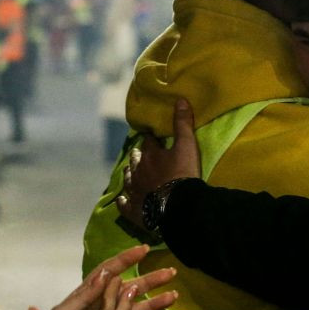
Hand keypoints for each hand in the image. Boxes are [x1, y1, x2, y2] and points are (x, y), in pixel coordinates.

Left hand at [41, 244, 177, 309]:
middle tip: (171, 272)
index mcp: (88, 297)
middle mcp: (101, 308)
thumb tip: (105, 274)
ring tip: (174, 296)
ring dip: (155, 303)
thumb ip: (84, 296)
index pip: (109, 272)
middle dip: (150, 279)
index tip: (144, 249)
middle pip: (129, 288)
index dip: (126, 259)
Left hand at [117, 98, 200, 227]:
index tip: (152, 136)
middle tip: (142, 154)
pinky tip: (122, 199)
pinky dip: (122, 200)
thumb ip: (183, 124)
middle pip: (135, 159)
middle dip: (138, 155)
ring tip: (132, 171)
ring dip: (130, 173)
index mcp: (150, 155)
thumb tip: (179, 99)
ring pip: (128, 178)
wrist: (177, 206)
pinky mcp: (133, 209)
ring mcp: (133, 191)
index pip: (148, 141)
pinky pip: (124, 204)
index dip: (151, 138)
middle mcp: (138, 171)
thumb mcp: (187, 145)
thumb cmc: (182, 173)